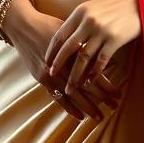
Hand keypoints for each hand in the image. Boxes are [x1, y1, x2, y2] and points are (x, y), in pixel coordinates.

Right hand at [1, 0, 120, 121]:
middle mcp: (65, 64)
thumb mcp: (73, 32)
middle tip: (115, 106)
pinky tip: (79, 116)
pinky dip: (69, 108)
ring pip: (74, 95)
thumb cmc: (51, 26)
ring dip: (88, 107)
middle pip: (87, 86)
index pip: (96, 73)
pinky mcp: (42, 79)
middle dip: (102, 99)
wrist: (24, 27)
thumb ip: (89, 46)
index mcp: (75, 51)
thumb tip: (111, 58)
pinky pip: (57, 97)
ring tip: (99, 117)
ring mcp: (52, 73)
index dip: (108, 86)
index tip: (119, 94)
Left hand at [44, 0, 142, 110]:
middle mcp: (88, 21)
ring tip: (70, 86)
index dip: (52, 50)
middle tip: (51, 75)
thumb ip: (79, 21)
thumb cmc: (114, 5)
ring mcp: (102, 31)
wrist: (138, 2)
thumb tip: (66, 39)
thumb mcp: (92, 8)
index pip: (60, 34)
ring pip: (83, 57)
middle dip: (59, 63)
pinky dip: (94, 73)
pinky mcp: (115, 39)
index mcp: (80, 12)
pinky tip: (89, 82)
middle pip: (69, 47)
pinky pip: (101, 60)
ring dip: (75, 74)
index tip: (46, 61)